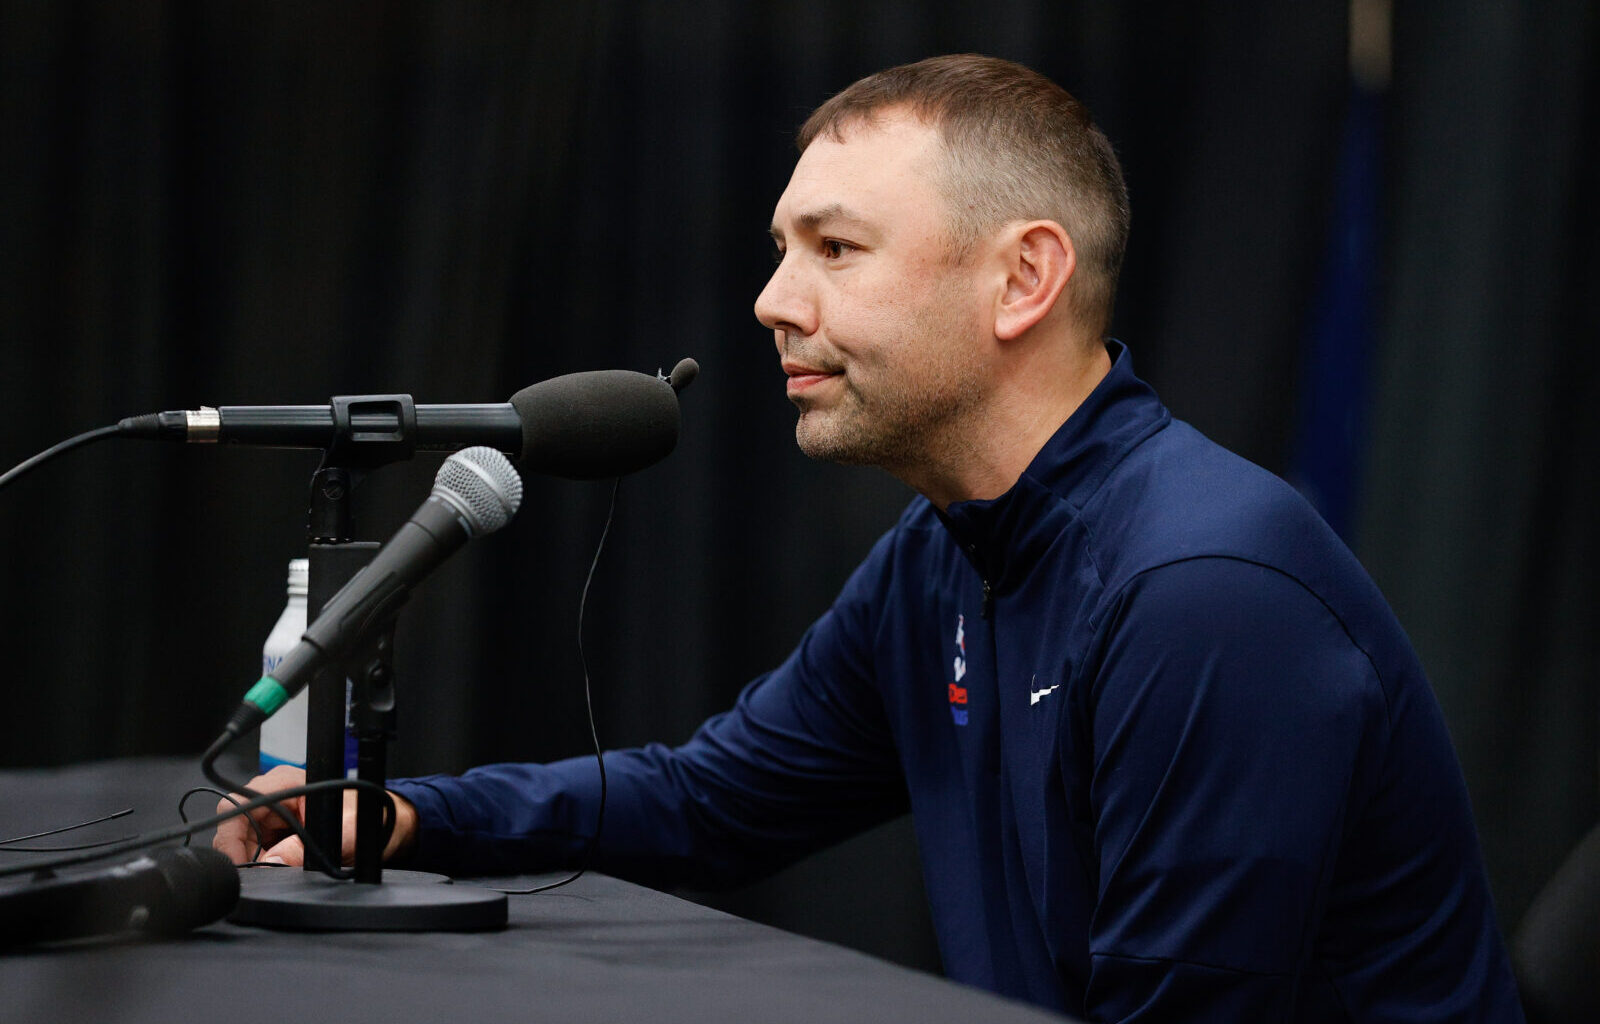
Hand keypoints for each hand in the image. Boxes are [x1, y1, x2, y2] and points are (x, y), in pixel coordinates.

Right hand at [211, 764, 417, 866]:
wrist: (385, 825)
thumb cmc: (367, 818)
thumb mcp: (343, 836)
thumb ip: (307, 849)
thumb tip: (272, 861)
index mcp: (286, 782)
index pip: (238, 803)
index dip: (230, 835)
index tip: (236, 863)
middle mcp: (274, 793)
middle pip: (233, 823)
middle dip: (239, 853)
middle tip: (255, 875)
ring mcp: (272, 811)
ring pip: (240, 838)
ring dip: (250, 859)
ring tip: (272, 870)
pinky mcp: (274, 828)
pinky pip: (253, 846)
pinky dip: (258, 861)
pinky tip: (274, 867)